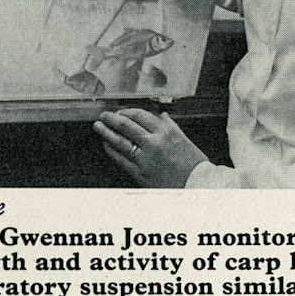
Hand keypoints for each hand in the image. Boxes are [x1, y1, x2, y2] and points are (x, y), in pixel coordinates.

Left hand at [95, 108, 209, 188]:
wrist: (196, 184)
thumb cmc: (192, 164)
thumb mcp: (184, 139)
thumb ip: (170, 126)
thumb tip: (161, 115)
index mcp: (166, 131)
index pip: (140, 115)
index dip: (126, 112)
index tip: (119, 112)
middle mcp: (155, 142)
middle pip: (127, 125)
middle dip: (112, 118)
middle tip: (104, 115)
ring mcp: (146, 158)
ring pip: (120, 140)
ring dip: (106, 132)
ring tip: (98, 126)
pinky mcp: (140, 172)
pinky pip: (121, 158)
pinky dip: (111, 150)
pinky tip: (106, 144)